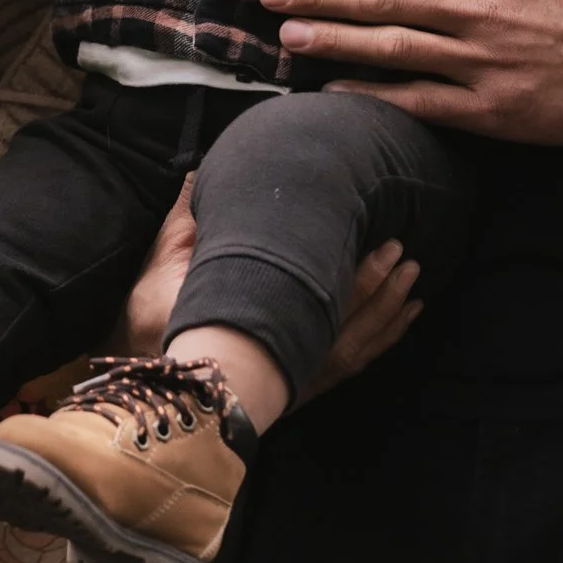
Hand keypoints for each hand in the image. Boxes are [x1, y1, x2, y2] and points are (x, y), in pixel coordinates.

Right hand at [113, 184, 422, 388]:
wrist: (153, 384)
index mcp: (244, 331)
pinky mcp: (299, 389)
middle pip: (343, 330)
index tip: (379, 243)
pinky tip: (407, 313)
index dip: (354, 277)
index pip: (312, 304)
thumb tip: (204, 174)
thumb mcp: (159, 269)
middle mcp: (274, 365)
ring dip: (388, 311)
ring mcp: (291, 382)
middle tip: (402, 251)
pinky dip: (384, 339)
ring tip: (412, 275)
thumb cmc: (150, 323)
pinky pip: (351, 366)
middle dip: (377, 289)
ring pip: (353, 350)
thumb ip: (187, 222)